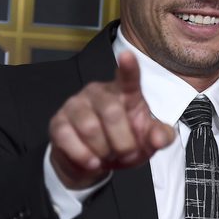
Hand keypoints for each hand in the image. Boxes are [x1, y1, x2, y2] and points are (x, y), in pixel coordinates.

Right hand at [49, 51, 175, 188]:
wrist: (93, 163)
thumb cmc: (123, 143)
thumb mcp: (147, 142)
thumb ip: (160, 137)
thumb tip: (159, 139)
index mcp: (124, 93)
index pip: (128, 78)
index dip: (128, 67)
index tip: (127, 55)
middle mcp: (98, 92)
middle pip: (112, 113)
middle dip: (123, 143)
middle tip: (126, 154)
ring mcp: (75, 105)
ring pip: (90, 127)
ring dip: (104, 151)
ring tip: (108, 156)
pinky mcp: (58, 122)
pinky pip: (68, 138)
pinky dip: (83, 156)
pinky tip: (92, 162)